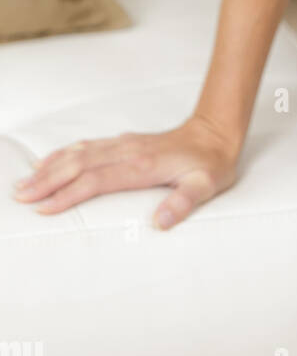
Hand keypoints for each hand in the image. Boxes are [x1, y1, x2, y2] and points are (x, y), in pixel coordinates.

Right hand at [10, 115, 240, 230]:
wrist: (215, 133)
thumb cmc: (211, 164)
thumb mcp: (206, 186)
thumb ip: (184, 203)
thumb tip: (160, 222)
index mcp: (143, 165)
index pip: (98, 180)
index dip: (69, 194)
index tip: (45, 208)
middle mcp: (128, 151)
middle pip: (80, 164)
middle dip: (48, 180)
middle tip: (20, 196)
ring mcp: (124, 144)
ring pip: (80, 152)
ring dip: (51, 166)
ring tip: (25, 181)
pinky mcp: (124, 142)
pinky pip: (88, 145)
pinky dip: (64, 153)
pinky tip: (49, 161)